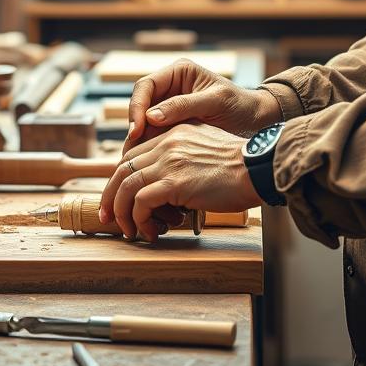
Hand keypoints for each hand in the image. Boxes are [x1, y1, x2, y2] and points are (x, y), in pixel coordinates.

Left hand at [99, 123, 262, 242]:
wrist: (257, 167)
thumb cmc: (239, 165)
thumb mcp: (205, 149)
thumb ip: (184, 157)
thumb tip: (169, 186)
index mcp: (173, 133)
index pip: (133, 153)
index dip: (121, 178)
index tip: (118, 197)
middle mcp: (166, 144)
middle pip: (122, 169)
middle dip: (110, 196)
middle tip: (108, 217)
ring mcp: (168, 162)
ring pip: (126, 187)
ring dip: (122, 212)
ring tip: (129, 230)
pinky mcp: (174, 183)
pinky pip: (142, 203)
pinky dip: (140, 220)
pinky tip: (150, 231)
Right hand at [124, 59, 282, 148]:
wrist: (257, 122)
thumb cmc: (241, 105)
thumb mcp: (215, 101)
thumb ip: (184, 106)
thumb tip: (151, 116)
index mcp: (178, 72)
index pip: (146, 86)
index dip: (137, 106)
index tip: (137, 129)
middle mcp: (170, 87)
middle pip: (140, 104)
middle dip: (134, 126)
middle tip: (132, 149)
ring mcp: (169, 107)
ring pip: (143, 122)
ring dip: (138, 140)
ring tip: (135, 160)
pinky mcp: (172, 126)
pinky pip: (154, 135)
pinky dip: (149, 148)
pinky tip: (147, 163)